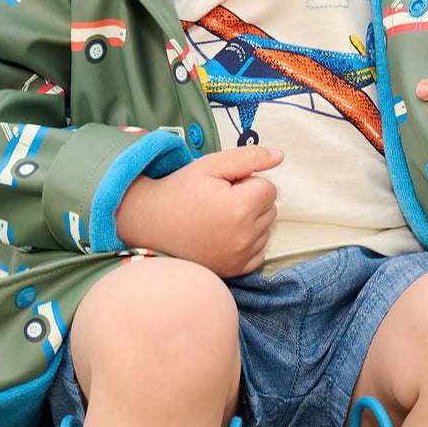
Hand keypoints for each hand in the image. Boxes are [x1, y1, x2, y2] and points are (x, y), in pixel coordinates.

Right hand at [115, 145, 282, 277]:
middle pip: (270, 209)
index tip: (223, 187)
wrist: (148, 225)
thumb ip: (248, 157)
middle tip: (218, 202)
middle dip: (250, 201)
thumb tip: (279, 156)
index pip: (269, 188)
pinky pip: (259, 251)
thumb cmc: (178, 192)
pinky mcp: (234, 271)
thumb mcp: (210, 166)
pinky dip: (247, 242)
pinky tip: (222, 235)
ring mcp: (239, 258)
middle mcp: (243, 237)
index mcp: (240, 209)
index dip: (246, 182)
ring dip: (250, 221)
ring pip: (266, 229)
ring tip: (218, 219)